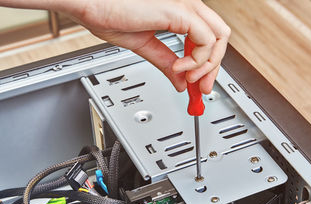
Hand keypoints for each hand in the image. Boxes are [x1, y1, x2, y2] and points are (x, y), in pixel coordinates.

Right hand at [62, 0, 230, 93]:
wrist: (89, 2)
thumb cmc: (108, 13)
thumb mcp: (145, 46)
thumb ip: (166, 62)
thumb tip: (180, 81)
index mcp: (179, 12)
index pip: (208, 38)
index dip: (208, 63)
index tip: (199, 83)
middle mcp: (186, 5)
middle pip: (220, 37)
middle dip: (214, 67)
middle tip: (202, 88)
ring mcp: (185, 6)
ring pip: (219, 38)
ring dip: (207, 66)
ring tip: (188, 78)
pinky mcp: (179, 10)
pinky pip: (205, 40)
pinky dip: (197, 61)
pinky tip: (180, 67)